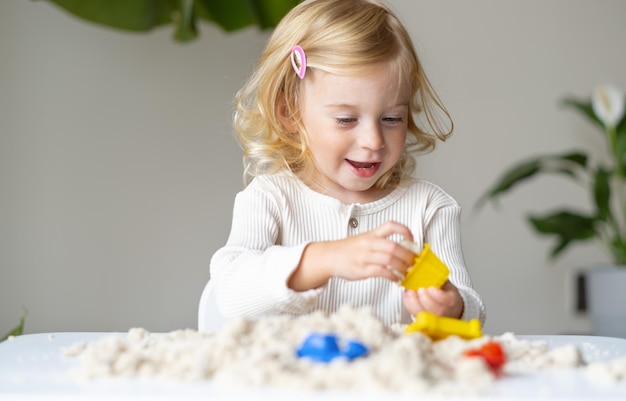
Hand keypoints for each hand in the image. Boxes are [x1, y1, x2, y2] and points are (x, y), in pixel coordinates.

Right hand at [288, 221, 415, 289]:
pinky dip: (393, 276)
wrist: (329, 257)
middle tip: (414, 262)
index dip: (404, 230)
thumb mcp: (364, 239)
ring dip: (402, 267)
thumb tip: (404, 249)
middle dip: (408, 256)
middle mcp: (369, 243)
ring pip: (390, 260)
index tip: (413, 239)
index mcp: (371, 234)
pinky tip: (396, 279)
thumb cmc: (349, 250)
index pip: (391, 226)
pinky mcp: (361, 270)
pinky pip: (382, 272)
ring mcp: (364, 257)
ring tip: (406, 272)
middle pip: (394, 246)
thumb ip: (381, 242)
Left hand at [402, 281, 463, 318]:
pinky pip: (414, 314)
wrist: (447, 307)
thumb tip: (427, 268)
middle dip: (425, 299)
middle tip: (419, 289)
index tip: (431, 288)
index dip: (437, 295)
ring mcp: (433, 318)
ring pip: (423, 314)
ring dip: (414, 302)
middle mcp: (444, 312)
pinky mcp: (423, 319)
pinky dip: (409, 304)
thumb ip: (438, 278)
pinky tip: (407, 296)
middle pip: (435, 310)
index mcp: (451, 301)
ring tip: (410, 292)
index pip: (447, 300)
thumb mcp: (446, 283)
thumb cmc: (445, 293)